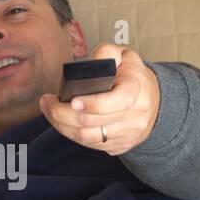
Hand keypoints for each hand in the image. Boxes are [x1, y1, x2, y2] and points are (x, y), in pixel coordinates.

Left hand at [38, 44, 160, 155]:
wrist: (153, 100)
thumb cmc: (132, 76)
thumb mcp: (124, 56)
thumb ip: (105, 53)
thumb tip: (88, 65)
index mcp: (136, 91)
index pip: (114, 102)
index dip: (91, 104)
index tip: (72, 100)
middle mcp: (135, 117)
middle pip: (91, 122)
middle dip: (61, 113)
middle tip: (46, 102)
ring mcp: (128, 135)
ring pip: (87, 137)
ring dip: (62, 126)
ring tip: (49, 112)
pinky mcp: (120, 146)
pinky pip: (90, 145)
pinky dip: (72, 134)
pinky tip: (63, 122)